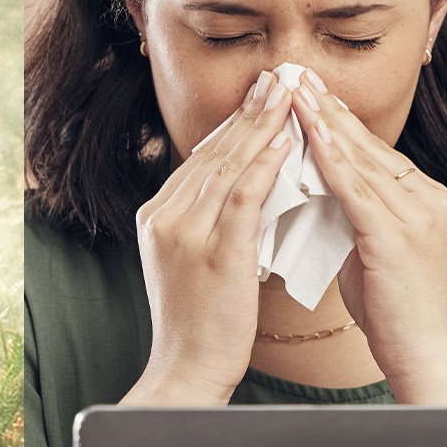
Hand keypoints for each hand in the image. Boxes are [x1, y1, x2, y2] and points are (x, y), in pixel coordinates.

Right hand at [132, 71, 292, 404]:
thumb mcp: (188, 262)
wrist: (185, 369)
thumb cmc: (196, 322)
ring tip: (287, 94)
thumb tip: (236, 190)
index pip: (201, 160)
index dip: (233, 125)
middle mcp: (165, 217)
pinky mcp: (213, 252)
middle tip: (277, 78)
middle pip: (212, 153)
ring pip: (227, 166)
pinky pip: (241, 197)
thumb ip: (204, 222)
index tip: (259, 97)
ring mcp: (185, 233)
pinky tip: (284, 140)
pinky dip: (264, 164)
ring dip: (260, 126)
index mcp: (158, 216)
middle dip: (248, 112)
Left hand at [289, 69, 446, 396]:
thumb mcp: (369, 247)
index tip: (305, 91)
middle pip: (366, 142)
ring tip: (294, 91)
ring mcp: (415, 213)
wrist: (422, 354)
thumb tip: (316, 186)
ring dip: (322, 122)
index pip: (369, 148)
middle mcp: (424, 196)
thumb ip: (351, 212)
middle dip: (326, 107)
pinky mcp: (397, 235)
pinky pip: (356, 187)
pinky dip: (329, 157)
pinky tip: (306, 134)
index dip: (335, 119)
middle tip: (294, 75)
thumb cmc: (391, 308)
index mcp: (419, 198)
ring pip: (360, 157)